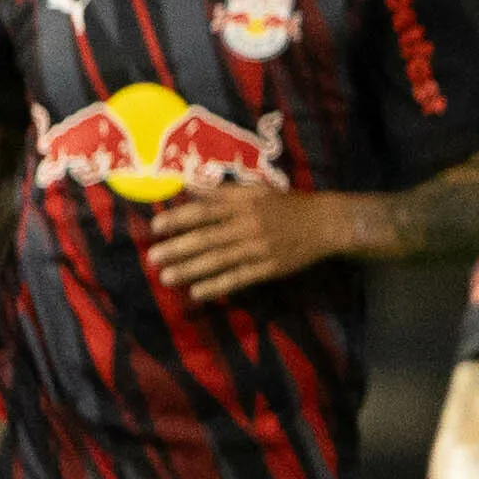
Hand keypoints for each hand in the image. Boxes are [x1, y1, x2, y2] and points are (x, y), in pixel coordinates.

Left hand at [148, 187, 334, 300]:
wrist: (325, 224)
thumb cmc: (286, 204)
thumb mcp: (255, 190)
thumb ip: (221, 191)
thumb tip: (188, 186)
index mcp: (243, 203)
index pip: (205, 210)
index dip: (179, 219)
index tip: (156, 227)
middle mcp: (248, 225)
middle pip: (207, 238)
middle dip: (178, 248)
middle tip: (153, 258)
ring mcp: (259, 248)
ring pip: (219, 260)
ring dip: (190, 270)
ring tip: (166, 277)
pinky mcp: (269, 268)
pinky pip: (239, 278)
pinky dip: (217, 286)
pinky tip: (197, 292)